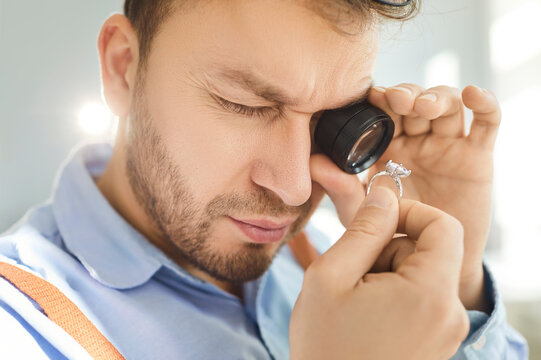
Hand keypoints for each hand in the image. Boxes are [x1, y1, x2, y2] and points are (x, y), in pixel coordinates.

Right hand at [290, 187, 468, 359]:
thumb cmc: (325, 346)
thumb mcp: (330, 278)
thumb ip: (362, 230)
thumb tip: (384, 195)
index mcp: (430, 294)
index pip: (444, 226)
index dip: (410, 211)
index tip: (374, 220)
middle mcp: (450, 314)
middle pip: (430, 250)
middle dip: (389, 248)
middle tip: (352, 271)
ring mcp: (446, 331)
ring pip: (422, 274)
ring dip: (387, 271)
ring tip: (355, 298)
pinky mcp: (436, 342)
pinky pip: (421, 298)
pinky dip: (393, 292)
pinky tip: (365, 313)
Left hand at [310, 84, 499, 311]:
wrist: (429, 262)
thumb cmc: (389, 235)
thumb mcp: (360, 213)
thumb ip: (340, 188)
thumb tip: (312, 163)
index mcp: (387, 146)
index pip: (385, 111)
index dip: (380, 99)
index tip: (370, 97)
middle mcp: (417, 140)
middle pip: (416, 101)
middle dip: (407, 95)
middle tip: (397, 101)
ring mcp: (447, 145)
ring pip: (448, 106)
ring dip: (437, 97)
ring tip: (424, 107)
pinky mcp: (477, 156)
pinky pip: (487, 123)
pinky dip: (485, 104)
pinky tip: (474, 95)